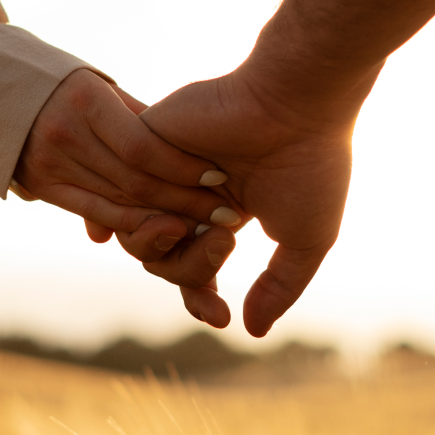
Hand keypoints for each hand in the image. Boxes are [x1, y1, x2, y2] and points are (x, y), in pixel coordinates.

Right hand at [13, 69, 239, 261]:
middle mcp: (65, 135)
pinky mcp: (42, 187)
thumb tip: (187, 151)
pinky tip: (164, 230)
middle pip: (135, 179)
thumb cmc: (62, 83)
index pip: (143, 146)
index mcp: (85, 101)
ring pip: (119, 200)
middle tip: (226, 213)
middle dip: (185, 200)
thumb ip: (139, 118)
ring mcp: (50, 164)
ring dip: (166, 217)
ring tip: (205, 226)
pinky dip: (132, 222)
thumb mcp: (99, 87)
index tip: (219, 175)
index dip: (183, 166)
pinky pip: (95, 210)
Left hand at [140, 52, 379, 336]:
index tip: (220, 317)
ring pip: (136, 235)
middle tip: (227, 241)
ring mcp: (164, 168)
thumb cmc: (311, 165)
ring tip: (217, 225)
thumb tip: (251, 331)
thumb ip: (278, 287)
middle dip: (191, 269)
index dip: (199, 298)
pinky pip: (123, 196)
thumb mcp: (305, 240)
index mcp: (224, 210)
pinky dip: (152, 209)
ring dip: (173, 245)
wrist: (299, 103)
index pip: (192, 268)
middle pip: (160, 259)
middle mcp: (189, 191)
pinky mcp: (143, 140)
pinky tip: (187, 206)